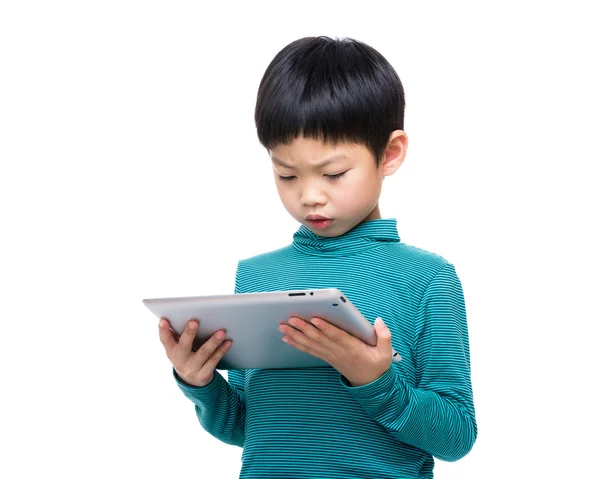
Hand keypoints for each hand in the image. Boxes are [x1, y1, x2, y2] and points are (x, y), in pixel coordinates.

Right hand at [158, 318, 231, 386]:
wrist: (192, 381)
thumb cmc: (185, 356)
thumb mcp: (177, 348)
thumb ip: (176, 335)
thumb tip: (178, 316)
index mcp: (171, 351)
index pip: (165, 340)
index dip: (163, 330)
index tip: (163, 320)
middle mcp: (179, 361)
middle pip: (184, 346)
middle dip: (189, 333)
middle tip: (194, 321)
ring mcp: (191, 369)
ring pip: (203, 353)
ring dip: (213, 342)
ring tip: (221, 332)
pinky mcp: (203, 375)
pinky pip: (214, 361)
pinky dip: (222, 351)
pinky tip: (228, 342)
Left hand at [278, 316, 392, 386]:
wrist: (370, 384)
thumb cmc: (377, 365)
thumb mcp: (386, 353)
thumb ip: (384, 336)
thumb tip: (379, 321)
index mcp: (353, 349)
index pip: (337, 337)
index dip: (326, 328)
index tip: (315, 318)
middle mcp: (339, 352)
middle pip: (319, 339)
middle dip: (304, 328)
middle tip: (291, 318)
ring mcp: (331, 355)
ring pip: (311, 344)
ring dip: (296, 335)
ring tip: (283, 326)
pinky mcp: (326, 357)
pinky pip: (310, 350)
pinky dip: (297, 344)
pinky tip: (287, 338)